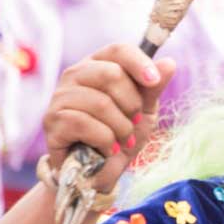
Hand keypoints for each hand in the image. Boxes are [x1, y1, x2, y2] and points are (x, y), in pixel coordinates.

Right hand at [42, 44, 175, 194]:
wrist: (101, 173)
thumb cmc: (121, 137)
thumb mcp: (144, 111)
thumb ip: (153, 88)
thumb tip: (169, 63)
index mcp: (99, 65)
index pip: (118, 50)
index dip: (138, 63)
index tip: (153, 81)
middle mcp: (76, 75)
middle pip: (110, 74)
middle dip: (131, 104)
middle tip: (133, 122)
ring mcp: (61, 96)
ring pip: (100, 103)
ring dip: (121, 128)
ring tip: (122, 140)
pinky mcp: (53, 121)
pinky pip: (84, 124)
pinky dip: (105, 141)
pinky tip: (108, 149)